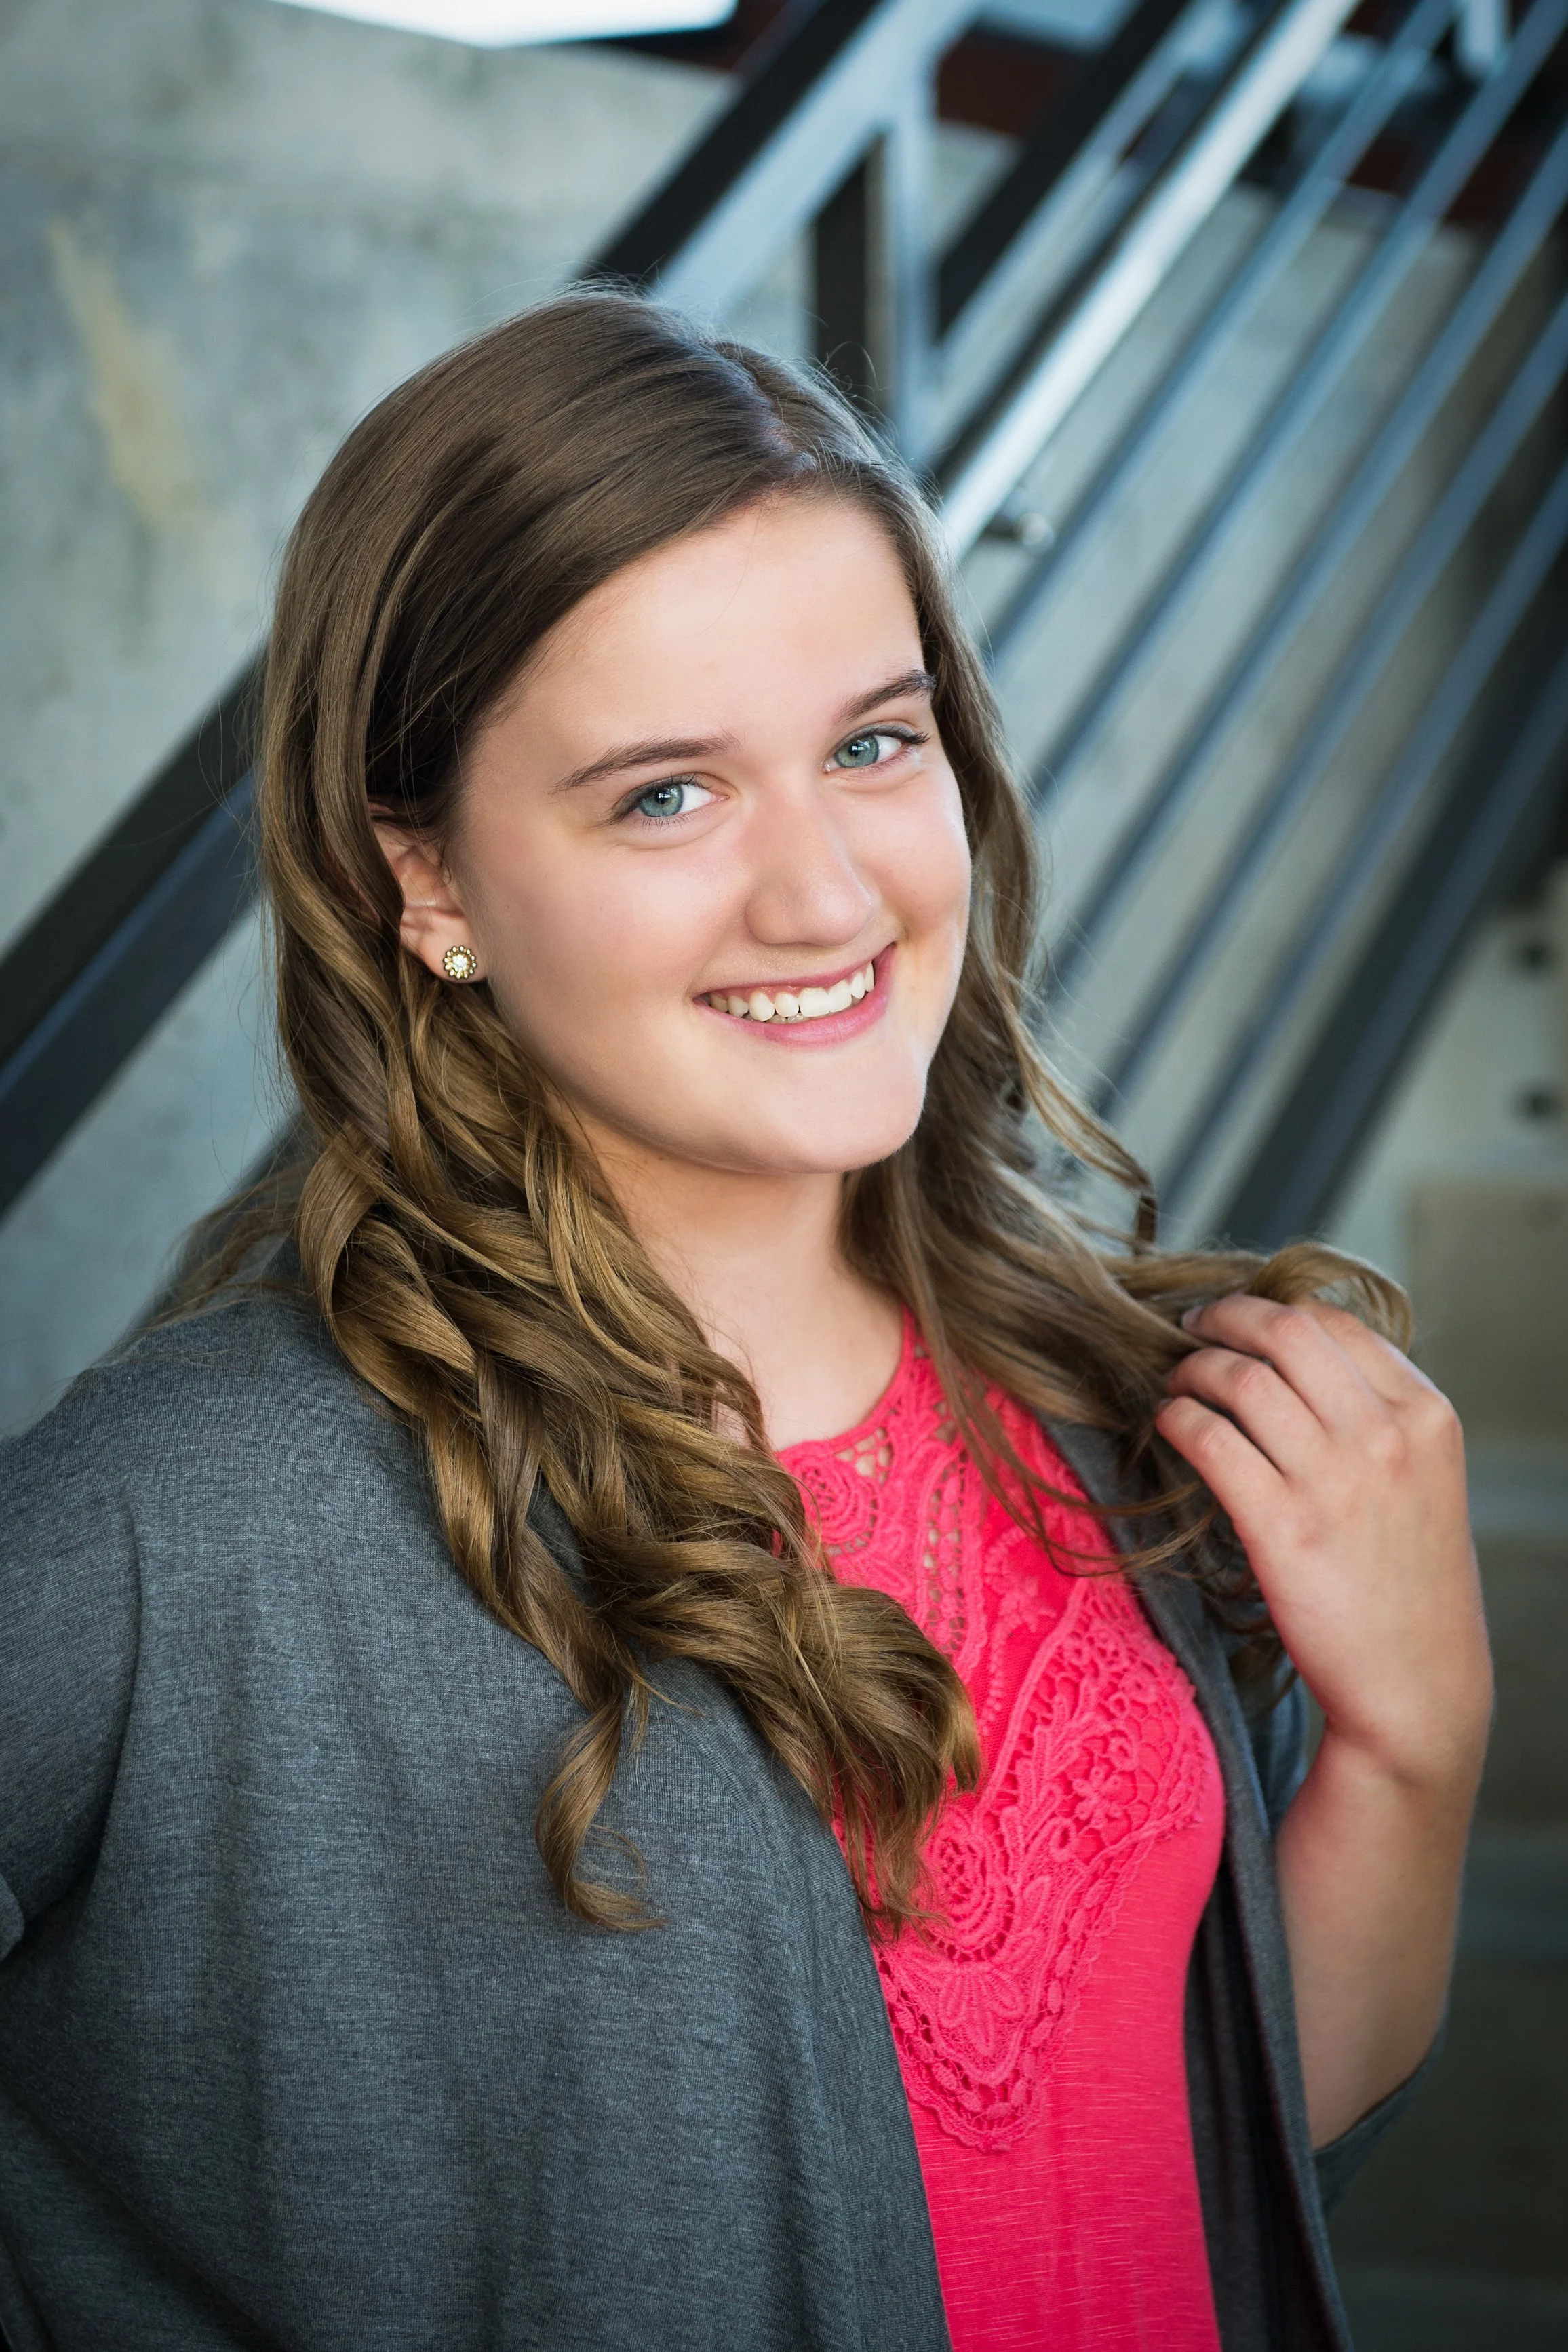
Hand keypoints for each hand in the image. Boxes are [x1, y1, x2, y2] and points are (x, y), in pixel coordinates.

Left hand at [1156, 1295, 1490, 1787]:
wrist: (1416, 1686)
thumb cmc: (1409, 1584)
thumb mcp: (1423, 1480)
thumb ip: (1378, 1416)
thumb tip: (1297, 1360)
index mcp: (1426, 1415)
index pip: (1335, 1323)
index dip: (1271, 1311)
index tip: (1236, 1320)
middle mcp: (1386, 1436)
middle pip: (1284, 1332)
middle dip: (1225, 1318)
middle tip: (1191, 1327)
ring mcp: (1335, 1480)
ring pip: (1239, 1378)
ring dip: (1192, 1370)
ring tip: (1175, 1383)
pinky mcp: (1282, 1527)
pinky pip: (1209, 1439)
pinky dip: (1177, 1419)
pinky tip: (1169, 1426)